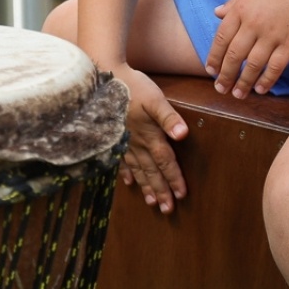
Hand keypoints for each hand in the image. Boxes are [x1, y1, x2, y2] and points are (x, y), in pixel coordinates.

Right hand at [111, 64, 188, 213]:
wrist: (105, 78)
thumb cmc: (133, 86)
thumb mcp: (155, 98)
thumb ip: (168, 117)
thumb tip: (183, 134)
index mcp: (149, 135)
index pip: (165, 161)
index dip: (174, 178)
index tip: (181, 195)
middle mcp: (137, 143)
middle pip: (152, 171)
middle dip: (161, 190)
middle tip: (167, 210)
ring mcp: (124, 142)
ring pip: (137, 170)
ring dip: (145, 187)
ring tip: (152, 203)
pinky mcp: (115, 137)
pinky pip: (121, 161)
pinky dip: (126, 173)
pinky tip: (128, 183)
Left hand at [206, 0, 288, 99]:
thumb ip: (234, 3)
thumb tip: (217, 13)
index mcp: (241, 9)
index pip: (221, 38)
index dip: (214, 57)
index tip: (211, 71)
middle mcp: (254, 24)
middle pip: (235, 55)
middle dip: (225, 75)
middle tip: (221, 88)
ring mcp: (272, 34)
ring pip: (253, 65)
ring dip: (244, 82)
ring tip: (238, 94)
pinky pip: (275, 66)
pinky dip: (267, 80)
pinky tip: (261, 89)